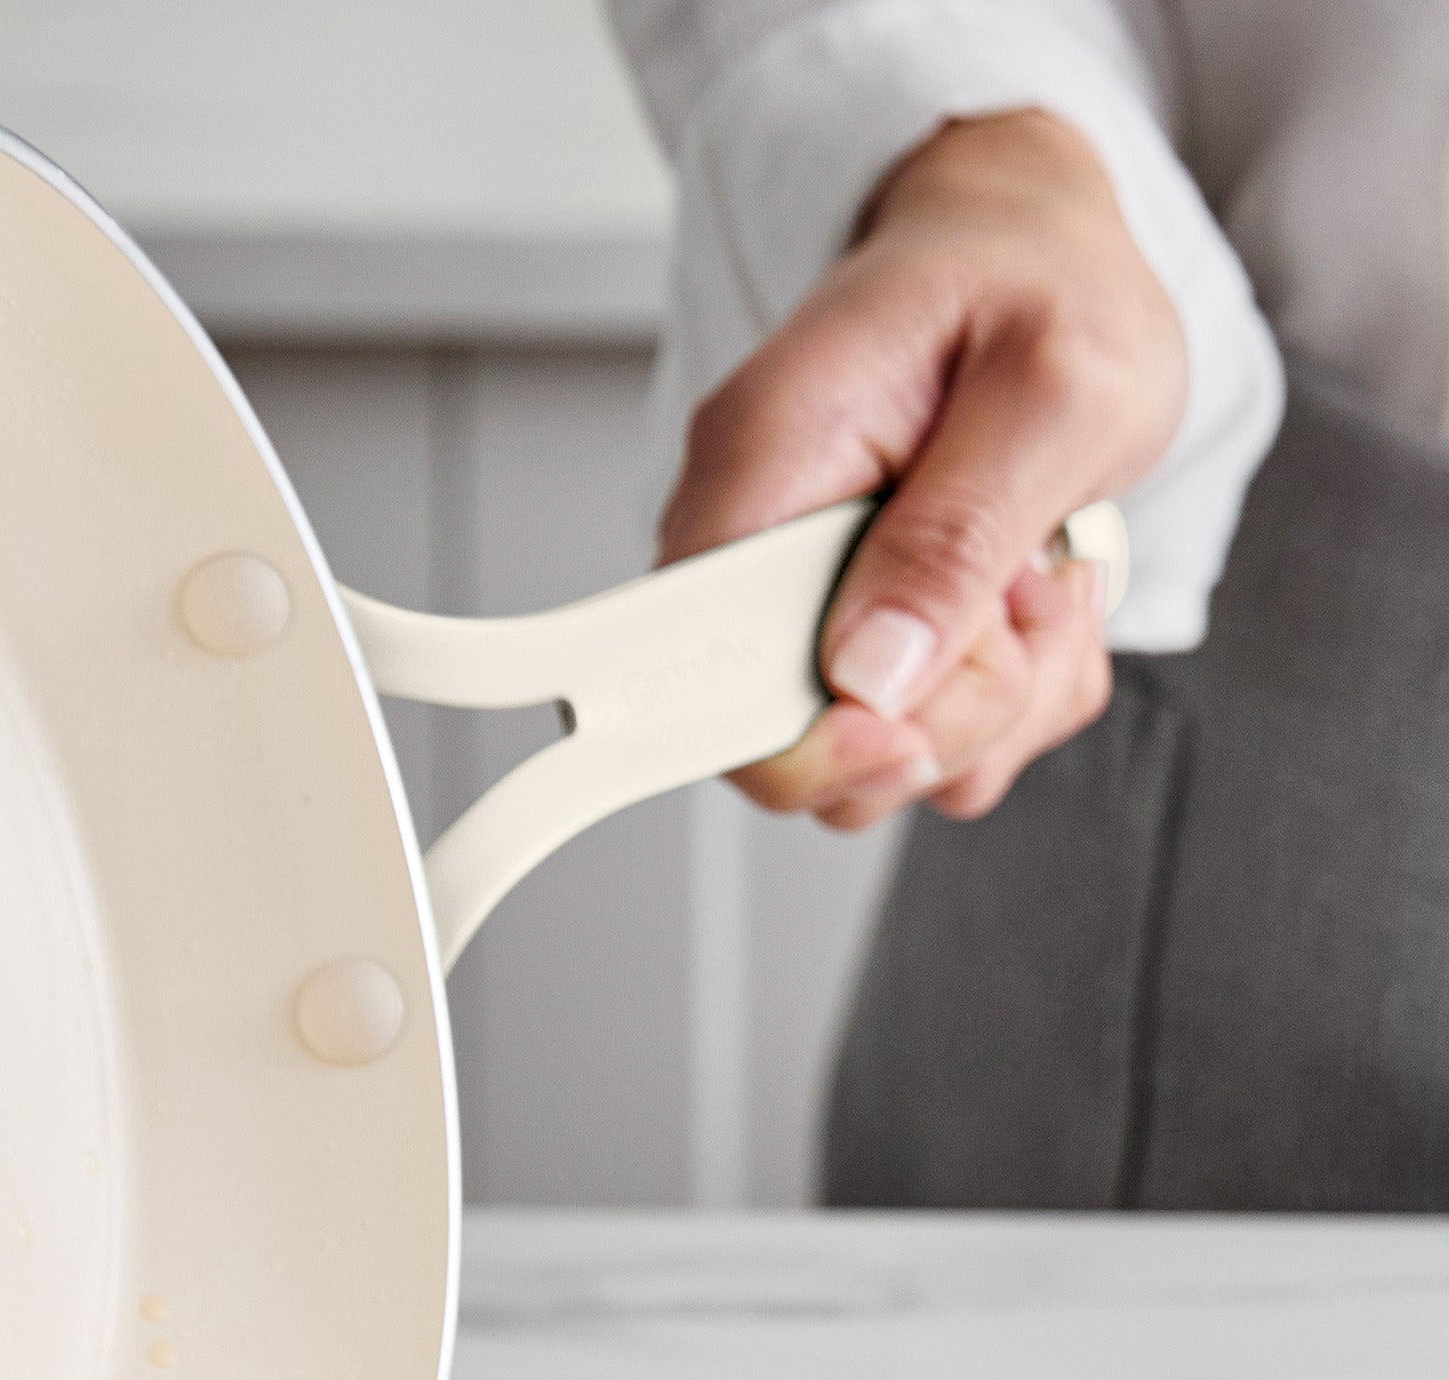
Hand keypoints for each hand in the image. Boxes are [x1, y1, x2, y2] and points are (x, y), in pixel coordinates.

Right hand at [660, 108, 1185, 829]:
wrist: (1045, 252)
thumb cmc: (1042, 287)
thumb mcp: (1054, 391)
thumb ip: (959, 536)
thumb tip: (870, 675)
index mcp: (760, 471)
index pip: (689, 677)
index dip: (802, 740)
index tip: (906, 714)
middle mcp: (756, 548)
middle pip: (794, 749)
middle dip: (940, 716)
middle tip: (1023, 603)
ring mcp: (803, 605)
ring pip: (875, 763)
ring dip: (995, 704)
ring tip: (1041, 580)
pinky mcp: (858, 642)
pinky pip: (932, 742)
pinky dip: (1015, 697)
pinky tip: (1034, 600)